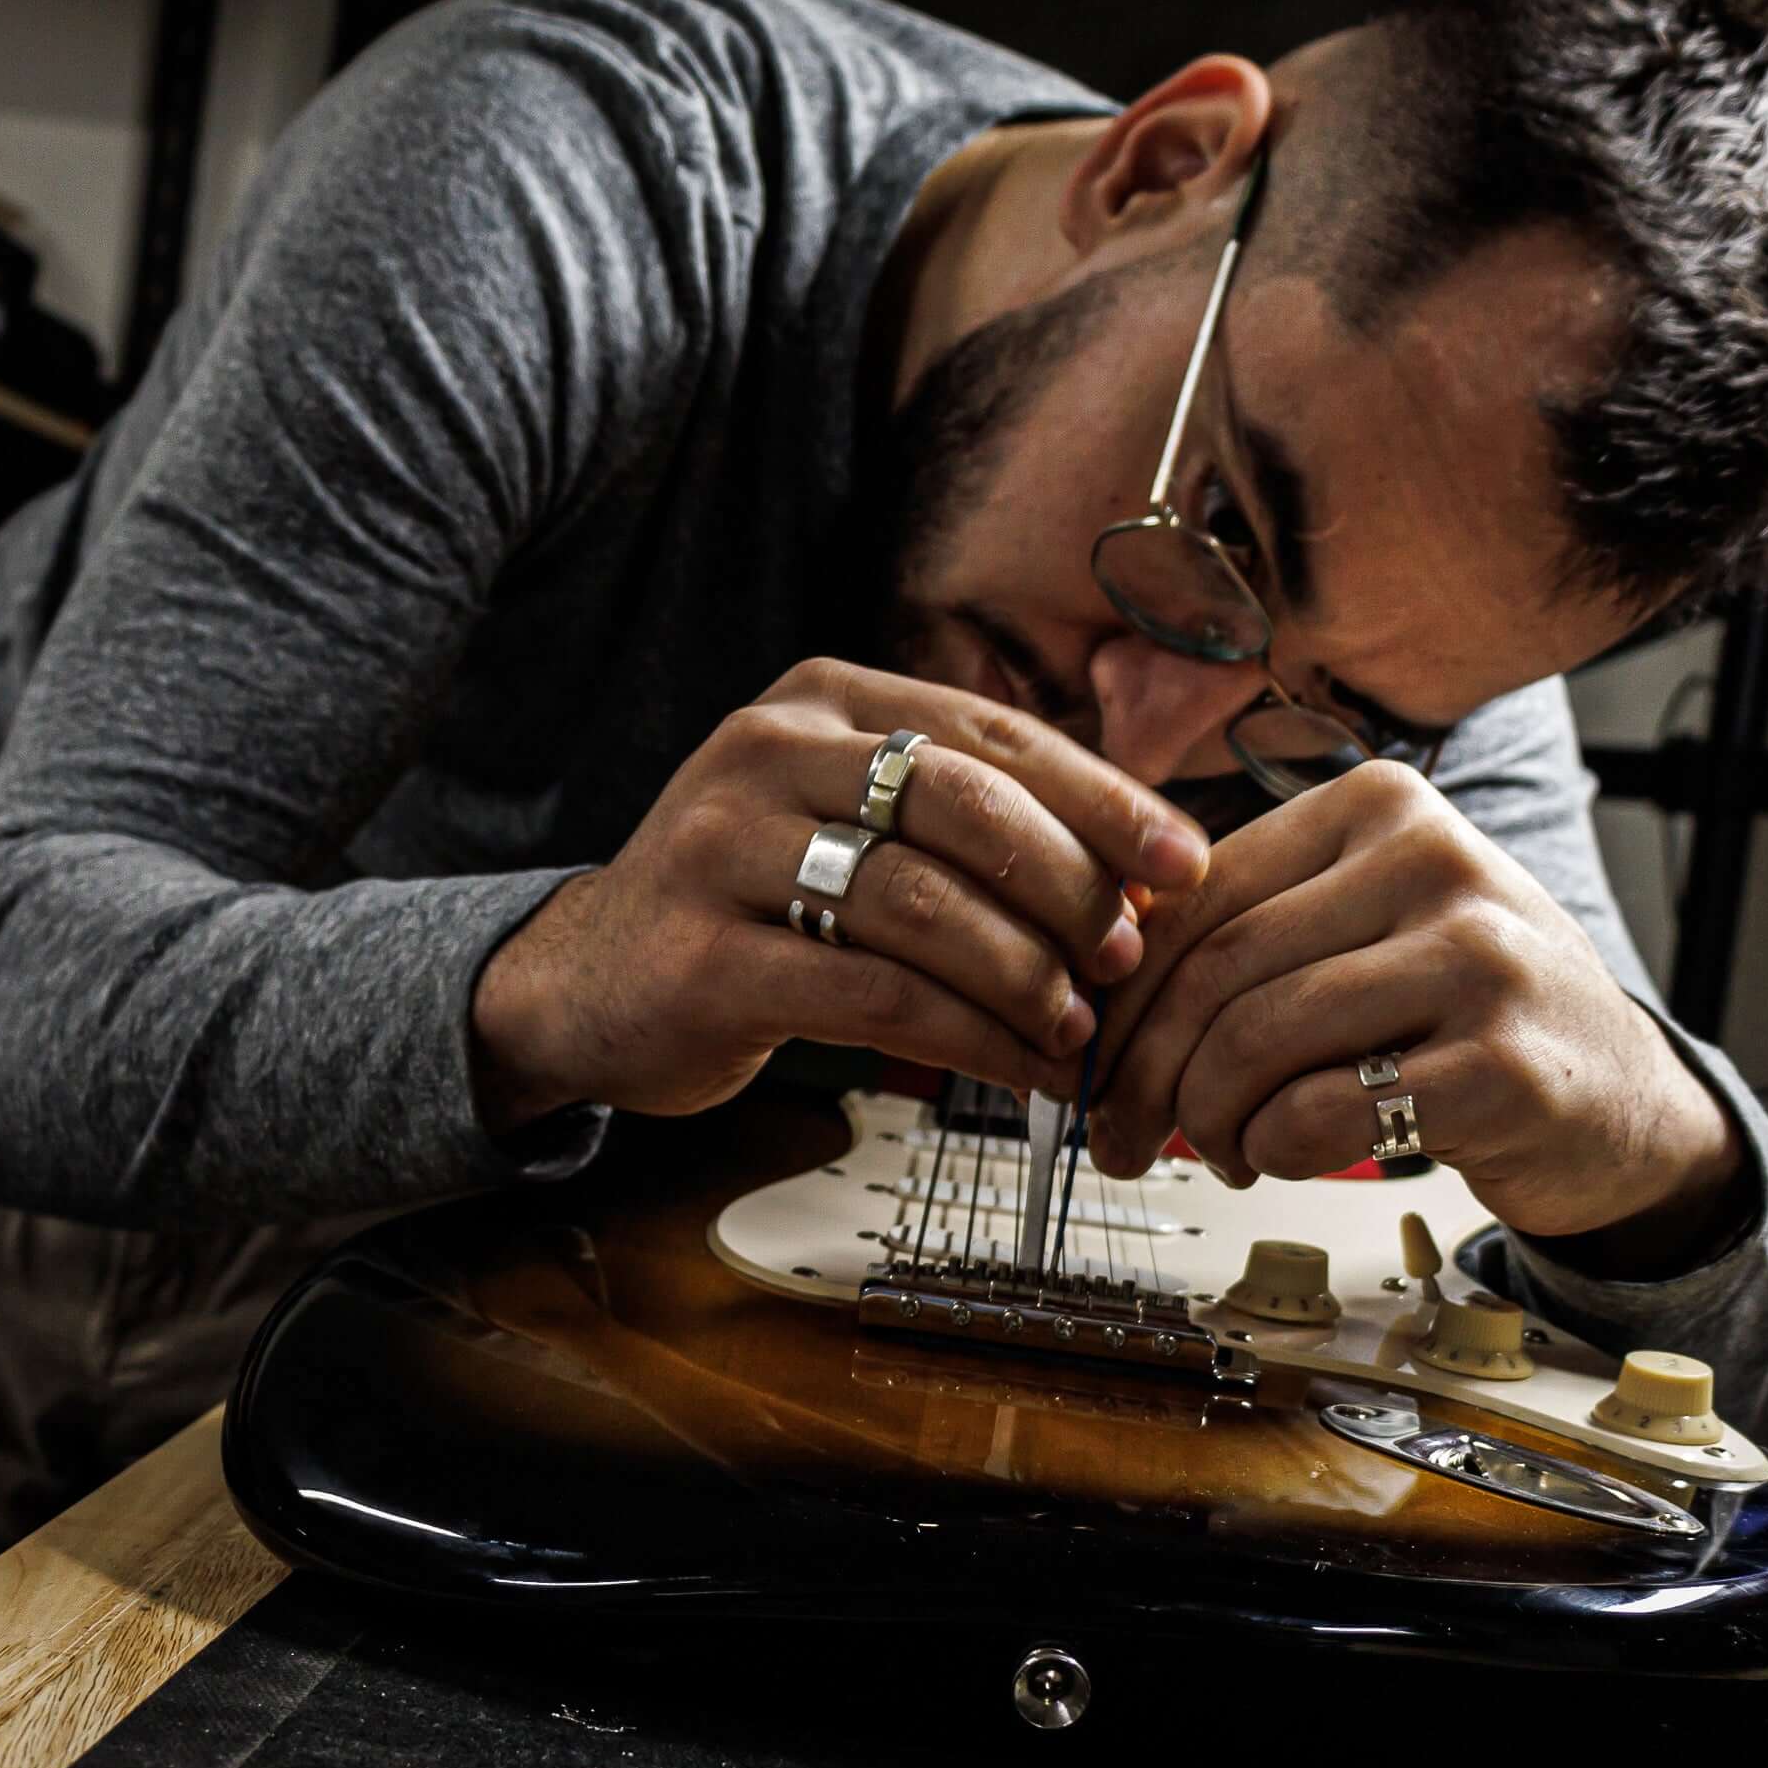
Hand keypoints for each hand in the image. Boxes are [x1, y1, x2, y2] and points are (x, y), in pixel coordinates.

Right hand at [474, 659, 1212, 1127]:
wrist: (583, 985)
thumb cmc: (747, 909)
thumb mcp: (847, 827)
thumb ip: (968, 829)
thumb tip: (1142, 874)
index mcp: (822, 700)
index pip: (992, 735)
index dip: (1103, 800)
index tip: (1184, 863)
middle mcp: (765, 754)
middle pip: (964, 807)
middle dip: (1070, 887)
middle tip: (1128, 955)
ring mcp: (723, 852)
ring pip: (922, 904)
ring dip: (1025, 975)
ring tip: (1077, 1026)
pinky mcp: (706, 959)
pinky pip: (874, 996)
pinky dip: (969, 1037)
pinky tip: (1018, 1067)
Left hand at [1082, 763, 1745, 1259]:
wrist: (1619, 1094)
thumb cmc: (1469, 1011)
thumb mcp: (1366, 925)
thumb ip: (1250, 926)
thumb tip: (1093, 977)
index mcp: (1381, 806)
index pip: (1198, 896)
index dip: (1121, 994)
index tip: (1088, 1062)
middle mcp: (1436, 862)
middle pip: (1218, 973)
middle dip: (1145, 1074)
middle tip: (1121, 1136)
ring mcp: (1480, 960)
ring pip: (1258, 1042)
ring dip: (1205, 1121)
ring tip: (1216, 1150)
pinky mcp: (1504, 1067)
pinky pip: (1321, 1114)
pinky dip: (1272, 1150)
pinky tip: (1281, 1156)